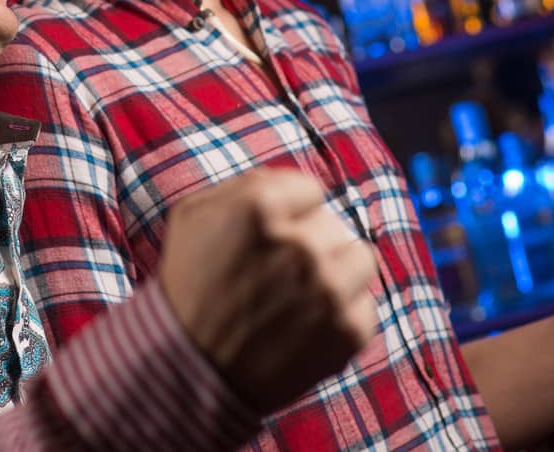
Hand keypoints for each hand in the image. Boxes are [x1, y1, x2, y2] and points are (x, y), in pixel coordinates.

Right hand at [156, 168, 378, 416]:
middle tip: (278, 273)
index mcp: (260, 207)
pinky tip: (307, 325)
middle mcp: (299, 244)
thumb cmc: (189, 284)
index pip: (309, 190)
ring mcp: (328, 290)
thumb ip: (247, 183)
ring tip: (301, 294)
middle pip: (334, 224)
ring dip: (337, 271)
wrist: (188, 368)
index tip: (268, 239)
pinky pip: (365, 305)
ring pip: (361, 258)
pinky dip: (342, 314)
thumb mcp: (192, 214)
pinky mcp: (348, 331)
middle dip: (310, 243)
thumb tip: (296, 185)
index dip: (288, 214)